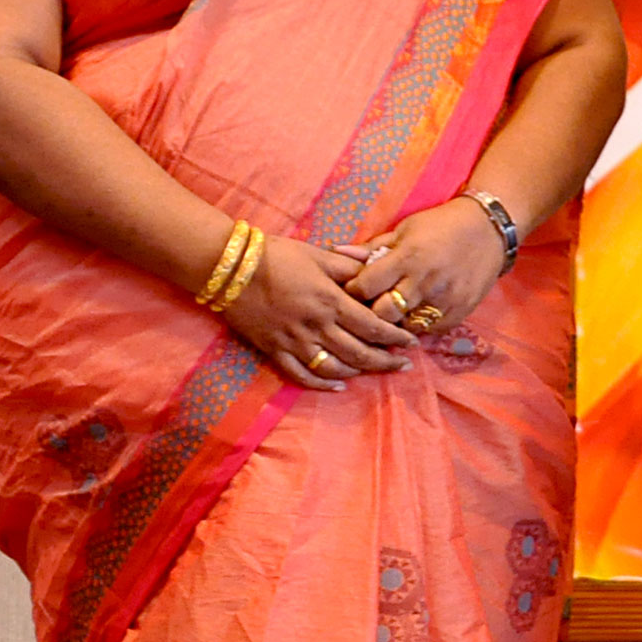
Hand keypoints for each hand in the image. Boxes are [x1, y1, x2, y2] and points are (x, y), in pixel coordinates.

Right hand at [223, 237, 416, 390]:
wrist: (230, 267)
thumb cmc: (278, 256)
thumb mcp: (320, 256)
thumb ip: (349, 269)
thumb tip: (375, 276)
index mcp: (331, 301)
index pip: (373, 326)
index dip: (395, 337)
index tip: (412, 342)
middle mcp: (316, 326)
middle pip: (359, 353)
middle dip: (386, 361)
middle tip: (404, 365)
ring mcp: (294, 341)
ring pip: (334, 367)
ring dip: (359, 373)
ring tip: (376, 373)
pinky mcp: (274, 349)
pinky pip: (301, 374)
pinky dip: (322, 383)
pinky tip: (339, 385)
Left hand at [337, 199, 510, 345]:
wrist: (489, 229)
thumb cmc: (441, 225)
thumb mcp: (405, 229)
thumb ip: (372, 247)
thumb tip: (336, 252)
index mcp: (407, 257)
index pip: (365, 286)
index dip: (353, 291)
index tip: (352, 290)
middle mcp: (425, 281)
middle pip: (383, 314)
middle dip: (372, 313)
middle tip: (369, 307)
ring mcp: (444, 299)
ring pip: (405, 328)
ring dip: (396, 323)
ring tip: (393, 313)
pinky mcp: (460, 311)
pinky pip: (430, 330)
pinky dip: (420, 325)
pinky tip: (417, 313)